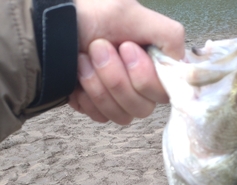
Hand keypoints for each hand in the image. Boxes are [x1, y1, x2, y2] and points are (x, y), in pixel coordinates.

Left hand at [69, 0, 184, 124]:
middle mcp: (141, 87)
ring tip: (81, 60)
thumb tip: (184, 58)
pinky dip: (86, 98)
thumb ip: (168, 34)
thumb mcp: (129, 12)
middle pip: (143, 108)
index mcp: (153, 65)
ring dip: (98, 87)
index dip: (144, 76)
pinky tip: (76, 79)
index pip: (164, 91)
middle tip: (96, 48)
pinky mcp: (100, 111)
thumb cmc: (87, 17)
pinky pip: (101, 118)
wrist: (49, 30)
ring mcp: (120, 102)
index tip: (125, 48)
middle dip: (115, 78)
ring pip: (122, 116)